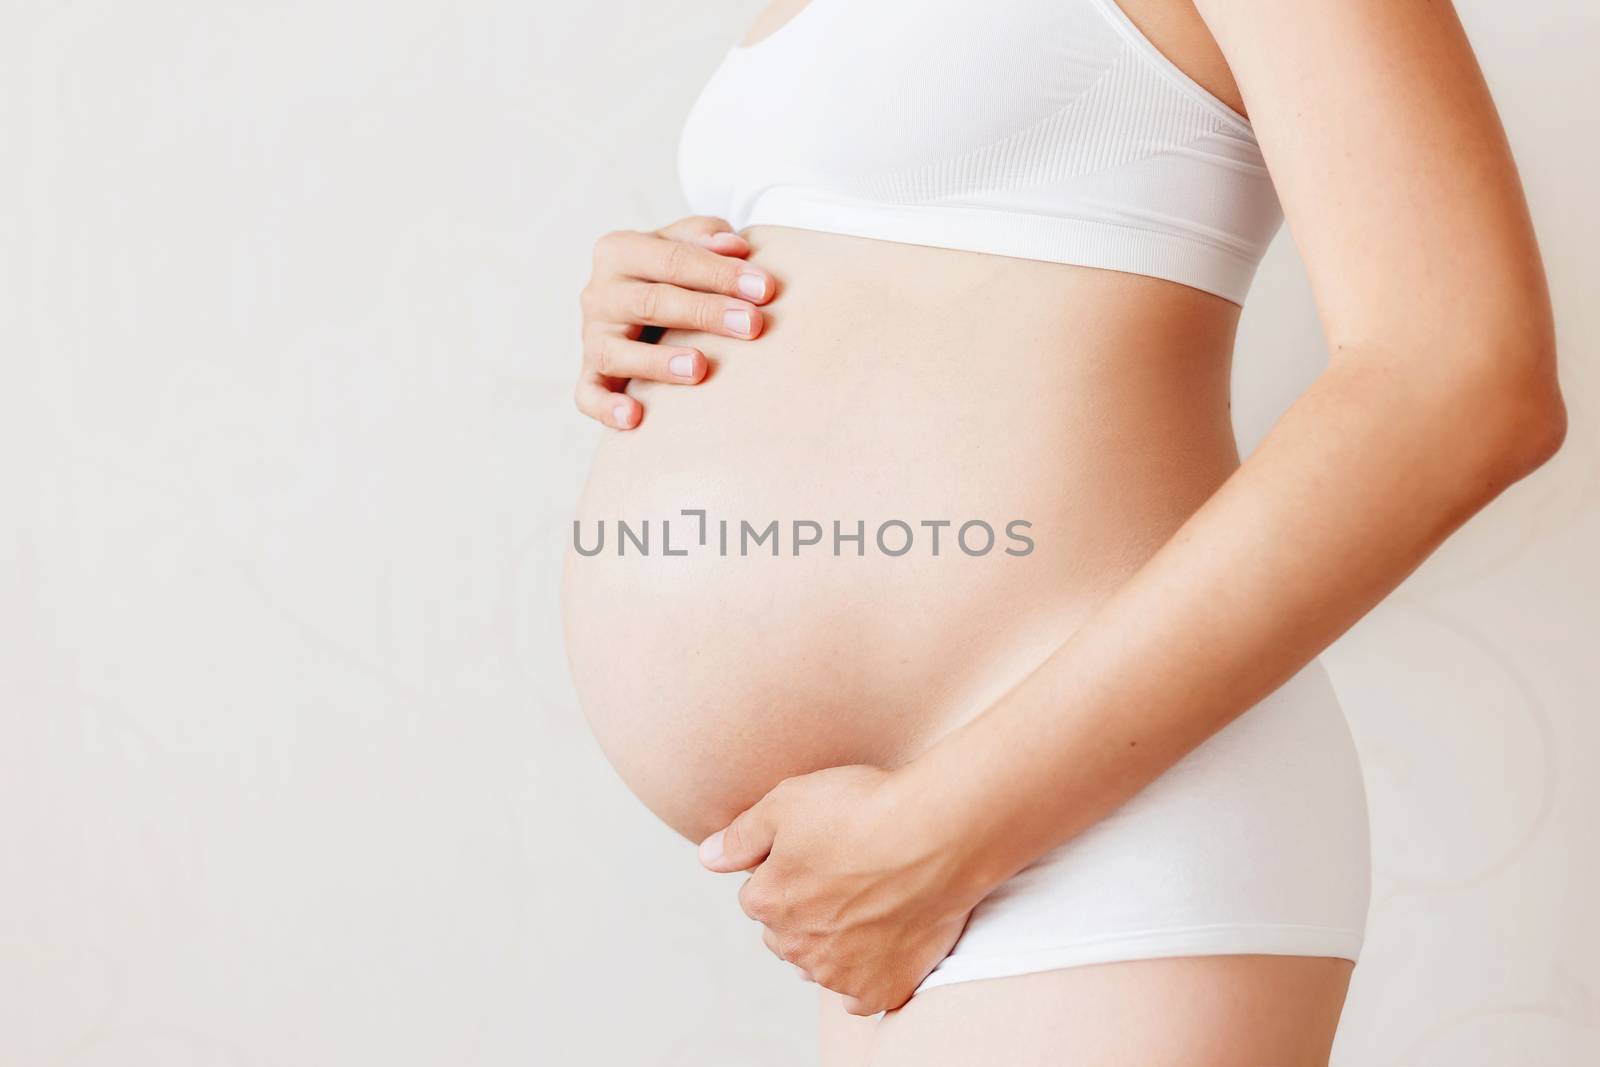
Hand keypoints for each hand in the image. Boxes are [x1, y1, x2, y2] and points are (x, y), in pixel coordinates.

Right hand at [576, 215, 775, 429]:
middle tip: (752, 325)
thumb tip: (735, 247)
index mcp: (619, 251)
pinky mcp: (590, 375)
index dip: (719, 273)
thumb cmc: (673, 272)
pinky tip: (635, 418)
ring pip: (615, 351)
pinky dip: (606, 408)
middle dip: (705, 312)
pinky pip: (588, 395)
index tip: (765, 288)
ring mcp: (592, 337)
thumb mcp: (685, 243)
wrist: (638, 301)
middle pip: (651, 302)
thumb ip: (706, 236)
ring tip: (700, 369)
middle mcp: (599, 293)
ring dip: (658, 362)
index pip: (672, 258)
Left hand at [698, 765, 987, 1015]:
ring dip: (833, 942)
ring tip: (870, 900)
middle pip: (785, 934)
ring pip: (821, 963)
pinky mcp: (883, 988)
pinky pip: (861, 995)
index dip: (785, 870)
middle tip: (845, 874)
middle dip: (803, 911)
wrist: (941, 833)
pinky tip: (884, 941)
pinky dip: (867, 975)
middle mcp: (798, 946)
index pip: (757, 896)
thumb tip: (707, 858)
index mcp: (769, 901)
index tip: (818, 850)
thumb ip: (742, 835)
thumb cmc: (866, 809)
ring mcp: (841, 973)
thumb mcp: (788, 801)